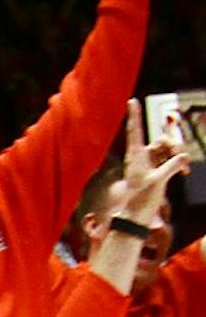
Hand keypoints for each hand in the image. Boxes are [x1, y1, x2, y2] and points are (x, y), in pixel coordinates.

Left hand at [116, 99, 188, 224]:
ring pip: (168, 149)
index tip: (132, 100)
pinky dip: (178, 164)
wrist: (135, 216)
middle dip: (174, 143)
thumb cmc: (141, 199)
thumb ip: (171, 167)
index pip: (135, 131)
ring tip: (184, 172)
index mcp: (135, 156)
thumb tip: (184, 156)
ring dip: (178, 156)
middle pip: (161, 140)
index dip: (135, 115)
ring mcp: (149, 162)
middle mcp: (141, 156)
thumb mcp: (158, 182)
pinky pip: (170, 159)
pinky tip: (185, 172)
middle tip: (182, 152)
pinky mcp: (156, 169)